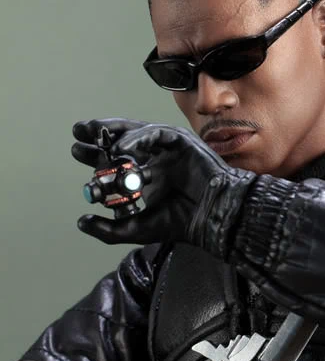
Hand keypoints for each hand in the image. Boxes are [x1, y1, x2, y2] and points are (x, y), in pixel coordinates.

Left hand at [72, 118, 256, 256]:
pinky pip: (156, 133)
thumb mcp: (136, 227)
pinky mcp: (182, 142)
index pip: (118, 161)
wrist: (210, 217)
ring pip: (138, 132)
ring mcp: (170, 150)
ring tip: (92, 132)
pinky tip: (122, 148)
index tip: (77, 151)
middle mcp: (157, 160)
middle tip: (78, 133)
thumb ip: (109, 229)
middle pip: (124, 141)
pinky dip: (137, 138)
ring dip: (115, 131)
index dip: (97, 155)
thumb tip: (81, 222)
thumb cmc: (181, 222)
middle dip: (100, 135)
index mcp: (148, 177)